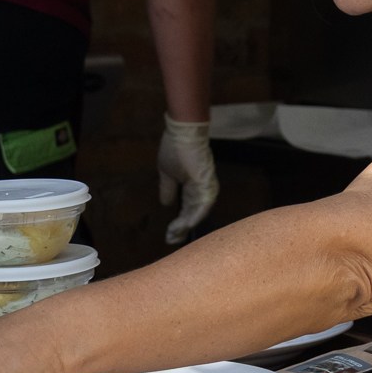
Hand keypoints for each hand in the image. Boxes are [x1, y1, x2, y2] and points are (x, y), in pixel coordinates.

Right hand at [158, 114, 218, 244]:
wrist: (182, 132)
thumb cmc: (175, 149)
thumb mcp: (166, 173)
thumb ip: (168, 189)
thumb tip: (165, 204)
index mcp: (192, 188)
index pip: (187, 211)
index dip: (178, 224)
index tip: (168, 235)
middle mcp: (201, 190)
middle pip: (194, 215)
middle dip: (182, 229)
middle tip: (170, 240)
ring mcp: (206, 186)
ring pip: (199, 212)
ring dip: (187, 224)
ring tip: (175, 234)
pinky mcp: (206, 181)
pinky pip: (204, 202)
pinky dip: (197, 214)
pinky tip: (186, 224)